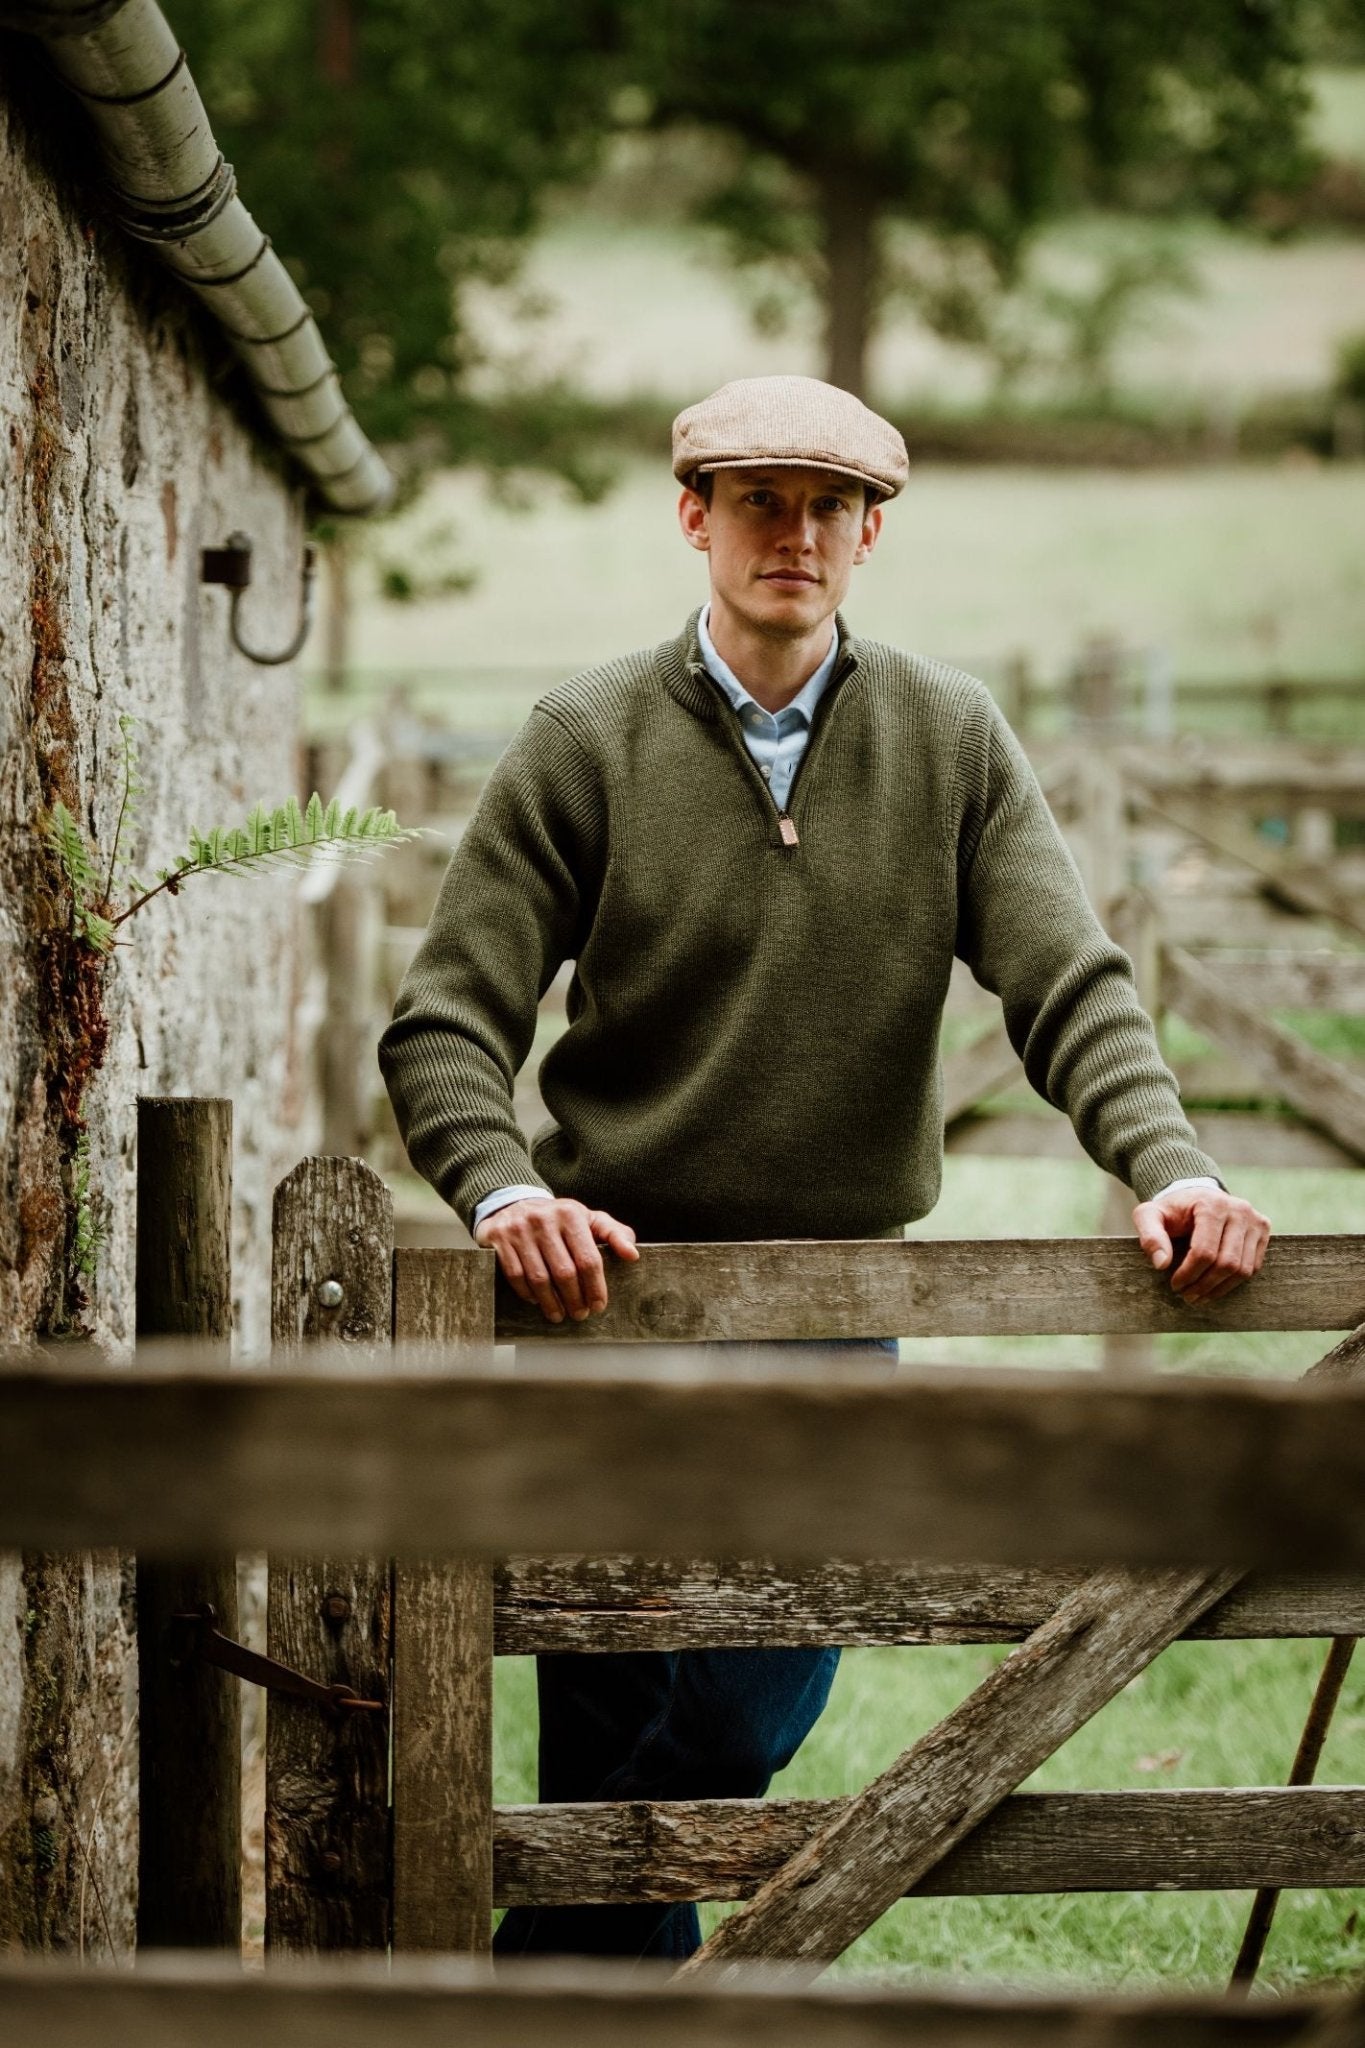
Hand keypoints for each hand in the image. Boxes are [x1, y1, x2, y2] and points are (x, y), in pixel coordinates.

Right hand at [473, 1197, 638, 1323]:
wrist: (512, 1203)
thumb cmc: (557, 1218)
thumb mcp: (587, 1219)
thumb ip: (613, 1234)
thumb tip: (632, 1255)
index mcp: (571, 1214)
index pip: (588, 1258)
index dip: (596, 1287)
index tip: (599, 1305)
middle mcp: (544, 1219)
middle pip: (565, 1272)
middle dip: (575, 1299)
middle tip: (580, 1314)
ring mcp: (519, 1229)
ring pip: (539, 1278)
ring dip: (551, 1303)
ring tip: (560, 1314)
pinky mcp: (499, 1239)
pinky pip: (516, 1276)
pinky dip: (528, 1294)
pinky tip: (537, 1302)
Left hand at [1132, 1185, 1270, 1306]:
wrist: (1196, 1196)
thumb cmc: (1171, 1210)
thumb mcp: (1149, 1216)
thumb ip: (1150, 1236)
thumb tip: (1161, 1264)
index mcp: (1210, 1205)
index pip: (1204, 1252)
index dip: (1189, 1274)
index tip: (1175, 1285)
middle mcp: (1238, 1210)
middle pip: (1227, 1263)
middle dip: (1205, 1285)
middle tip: (1187, 1296)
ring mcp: (1254, 1219)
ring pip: (1243, 1269)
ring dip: (1220, 1288)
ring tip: (1200, 1295)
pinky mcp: (1263, 1228)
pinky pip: (1254, 1266)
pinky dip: (1234, 1281)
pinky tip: (1216, 1286)